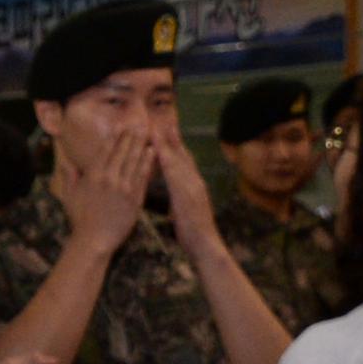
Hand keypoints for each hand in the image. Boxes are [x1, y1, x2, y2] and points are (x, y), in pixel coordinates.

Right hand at [53, 130, 150, 252]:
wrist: (94, 240)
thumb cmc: (80, 218)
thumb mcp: (69, 194)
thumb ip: (69, 175)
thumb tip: (66, 161)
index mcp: (93, 175)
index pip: (106, 150)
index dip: (114, 136)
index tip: (119, 126)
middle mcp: (110, 178)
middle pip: (122, 152)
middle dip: (129, 137)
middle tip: (136, 124)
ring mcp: (124, 188)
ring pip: (134, 161)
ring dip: (140, 145)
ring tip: (145, 133)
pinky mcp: (135, 198)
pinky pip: (142, 177)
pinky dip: (147, 163)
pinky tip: (150, 153)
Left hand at [152, 117, 219, 250]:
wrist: (205, 246)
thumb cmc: (193, 233)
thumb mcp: (184, 212)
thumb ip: (179, 201)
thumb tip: (174, 198)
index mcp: (193, 185)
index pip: (182, 160)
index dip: (174, 145)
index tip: (166, 130)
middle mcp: (194, 181)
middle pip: (182, 154)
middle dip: (172, 136)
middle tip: (162, 118)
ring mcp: (192, 186)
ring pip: (178, 159)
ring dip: (168, 142)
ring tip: (157, 126)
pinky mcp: (187, 194)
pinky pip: (175, 174)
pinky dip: (167, 160)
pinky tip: (158, 149)